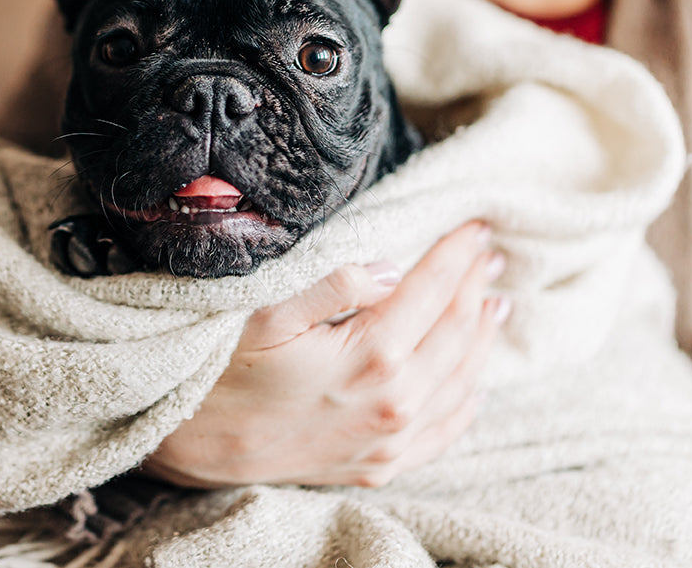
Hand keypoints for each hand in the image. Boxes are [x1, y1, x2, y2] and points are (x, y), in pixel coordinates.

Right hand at [143, 221, 508, 487]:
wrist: (197, 446)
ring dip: (482, 338)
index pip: (431, 291)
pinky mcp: (381, 464)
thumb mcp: (268, 313)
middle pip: (456, 332)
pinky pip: (445, 432)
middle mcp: (394, 402)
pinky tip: (473, 379)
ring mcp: (391, 440)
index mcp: (371, 355)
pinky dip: (467, 399)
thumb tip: (391, 268)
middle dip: (476, 288)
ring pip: (461, 381)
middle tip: (490, 257)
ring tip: (494, 305)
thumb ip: (335, 285)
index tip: (476, 228)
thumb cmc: (224, 371)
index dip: (456, 254)